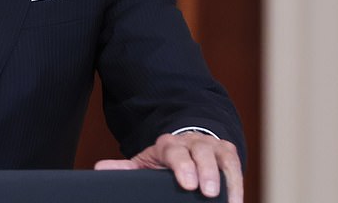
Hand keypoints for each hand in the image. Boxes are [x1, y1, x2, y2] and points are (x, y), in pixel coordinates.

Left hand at [95, 132, 242, 201]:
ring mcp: (211, 146)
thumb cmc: (165, 159)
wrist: (187, 141)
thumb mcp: (145, 162)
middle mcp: (191, 142)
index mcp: (168, 145)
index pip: (174, 152)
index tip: (186, 184)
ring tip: (227, 201)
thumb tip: (99, 169)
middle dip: (205, 171)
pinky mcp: (228, 153)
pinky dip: (237, 183)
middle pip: (200, 152)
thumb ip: (126, 168)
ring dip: (225, 178)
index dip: (182, 166)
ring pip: (221, 157)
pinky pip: (235, 166)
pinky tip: (236, 202)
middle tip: (207, 193)